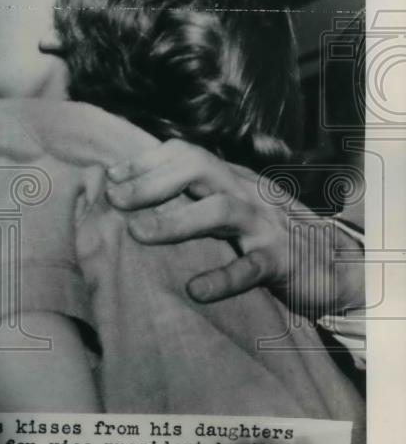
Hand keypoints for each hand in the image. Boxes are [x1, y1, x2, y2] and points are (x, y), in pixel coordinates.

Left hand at [105, 138, 364, 318]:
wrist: (333, 265)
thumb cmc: (263, 234)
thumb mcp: (228, 205)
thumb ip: (190, 196)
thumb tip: (128, 192)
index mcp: (228, 178)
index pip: (185, 153)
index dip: (145, 162)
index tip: (109, 178)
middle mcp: (244, 192)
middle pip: (199, 169)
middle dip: (152, 181)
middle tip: (115, 200)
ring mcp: (264, 224)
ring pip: (220, 210)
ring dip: (176, 220)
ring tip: (138, 234)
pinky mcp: (281, 261)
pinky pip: (251, 266)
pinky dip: (223, 277)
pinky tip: (195, 289)